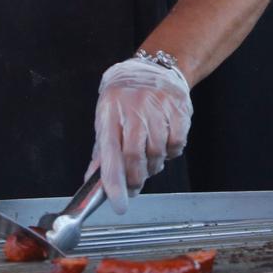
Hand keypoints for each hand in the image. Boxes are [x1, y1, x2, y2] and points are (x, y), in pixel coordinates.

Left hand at [90, 55, 190, 209]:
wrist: (155, 68)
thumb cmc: (126, 98)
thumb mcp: (107, 119)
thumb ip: (102, 151)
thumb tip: (93, 181)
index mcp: (110, 112)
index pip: (110, 153)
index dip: (114, 182)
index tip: (118, 203)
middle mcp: (134, 108)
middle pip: (134, 156)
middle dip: (135, 178)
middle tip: (134, 185)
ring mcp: (158, 107)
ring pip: (157, 153)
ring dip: (153, 165)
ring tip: (149, 158)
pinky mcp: (178, 109)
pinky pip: (176, 144)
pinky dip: (171, 152)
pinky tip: (164, 143)